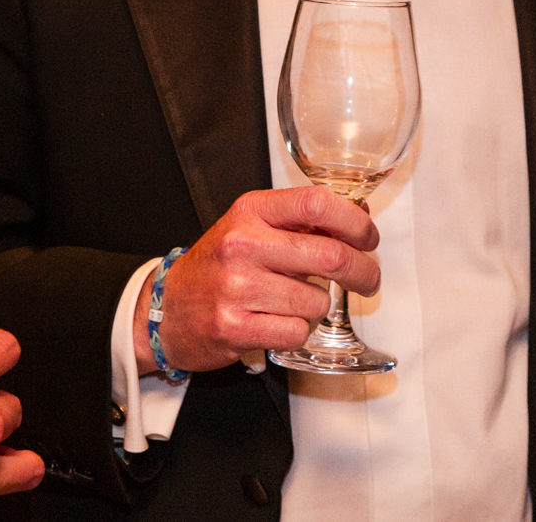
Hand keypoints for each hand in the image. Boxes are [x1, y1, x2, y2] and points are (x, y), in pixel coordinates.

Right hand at [133, 186, 381, 374]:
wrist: (167, 308)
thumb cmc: (217, 266)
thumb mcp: (252, 227)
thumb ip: (300, 221)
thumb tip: (359, 216)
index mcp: (250, 211)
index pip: (316, 203)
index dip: (354, 222)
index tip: (368, 238)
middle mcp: (243, 244)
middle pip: (329, 255)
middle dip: (362, 272)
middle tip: (367, 280)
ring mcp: (237, 287)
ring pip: (317, 301)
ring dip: (318, 306)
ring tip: (296, 302)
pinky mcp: (235, 327)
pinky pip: (297, 331)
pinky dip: (298, 330)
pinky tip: (278, 322)